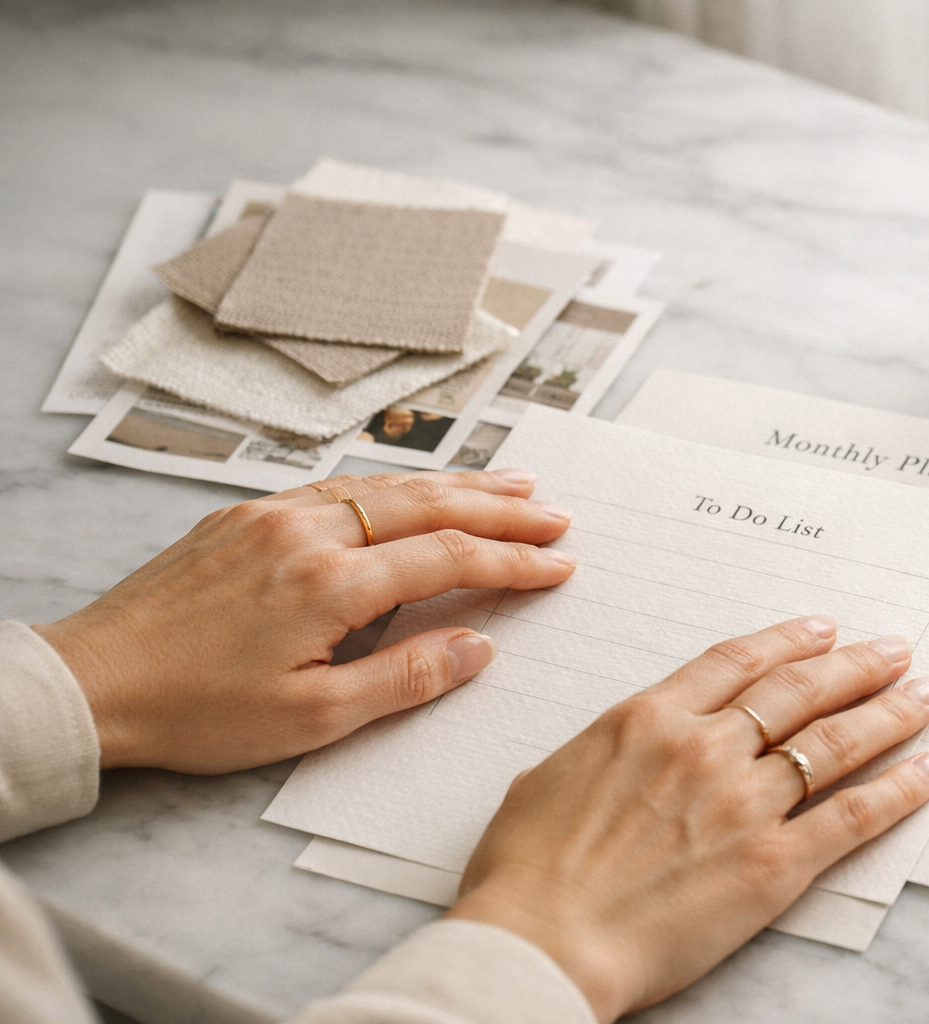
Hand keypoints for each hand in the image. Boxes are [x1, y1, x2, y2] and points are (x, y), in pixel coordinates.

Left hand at [34, 469, 574, 772]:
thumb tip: (480, 646)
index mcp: (330, 583)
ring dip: (454, 484)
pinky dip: (392, 483)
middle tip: (553, 512)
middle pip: (429, 504)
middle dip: (499, 508)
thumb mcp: (311, 717)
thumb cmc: (197, 711)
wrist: (94, 681)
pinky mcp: (245, 516)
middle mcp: (307, 532)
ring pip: (385, 485)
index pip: (448, 558)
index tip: (558, 564)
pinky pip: (337, 485)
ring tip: (506, 485)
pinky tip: (412, 488)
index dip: (512, 562)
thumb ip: (405, 677)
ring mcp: (273, 515)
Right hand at [448, 616, 928, 1020]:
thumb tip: (618, 751)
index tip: (821, 630)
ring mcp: (745, 802)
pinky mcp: (774, 863)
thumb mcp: (547, 779)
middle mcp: (705, 747)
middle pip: (799, 690)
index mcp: (648, 720)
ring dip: (890, 712)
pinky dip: (901, 789)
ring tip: (925, 693)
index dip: (788, 641)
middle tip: (893, 651)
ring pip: (835, 740)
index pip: (737, 662)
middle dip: (854, 665)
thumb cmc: (526, 874)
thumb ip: (601, 753)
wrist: (542, 943)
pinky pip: (854, 815)